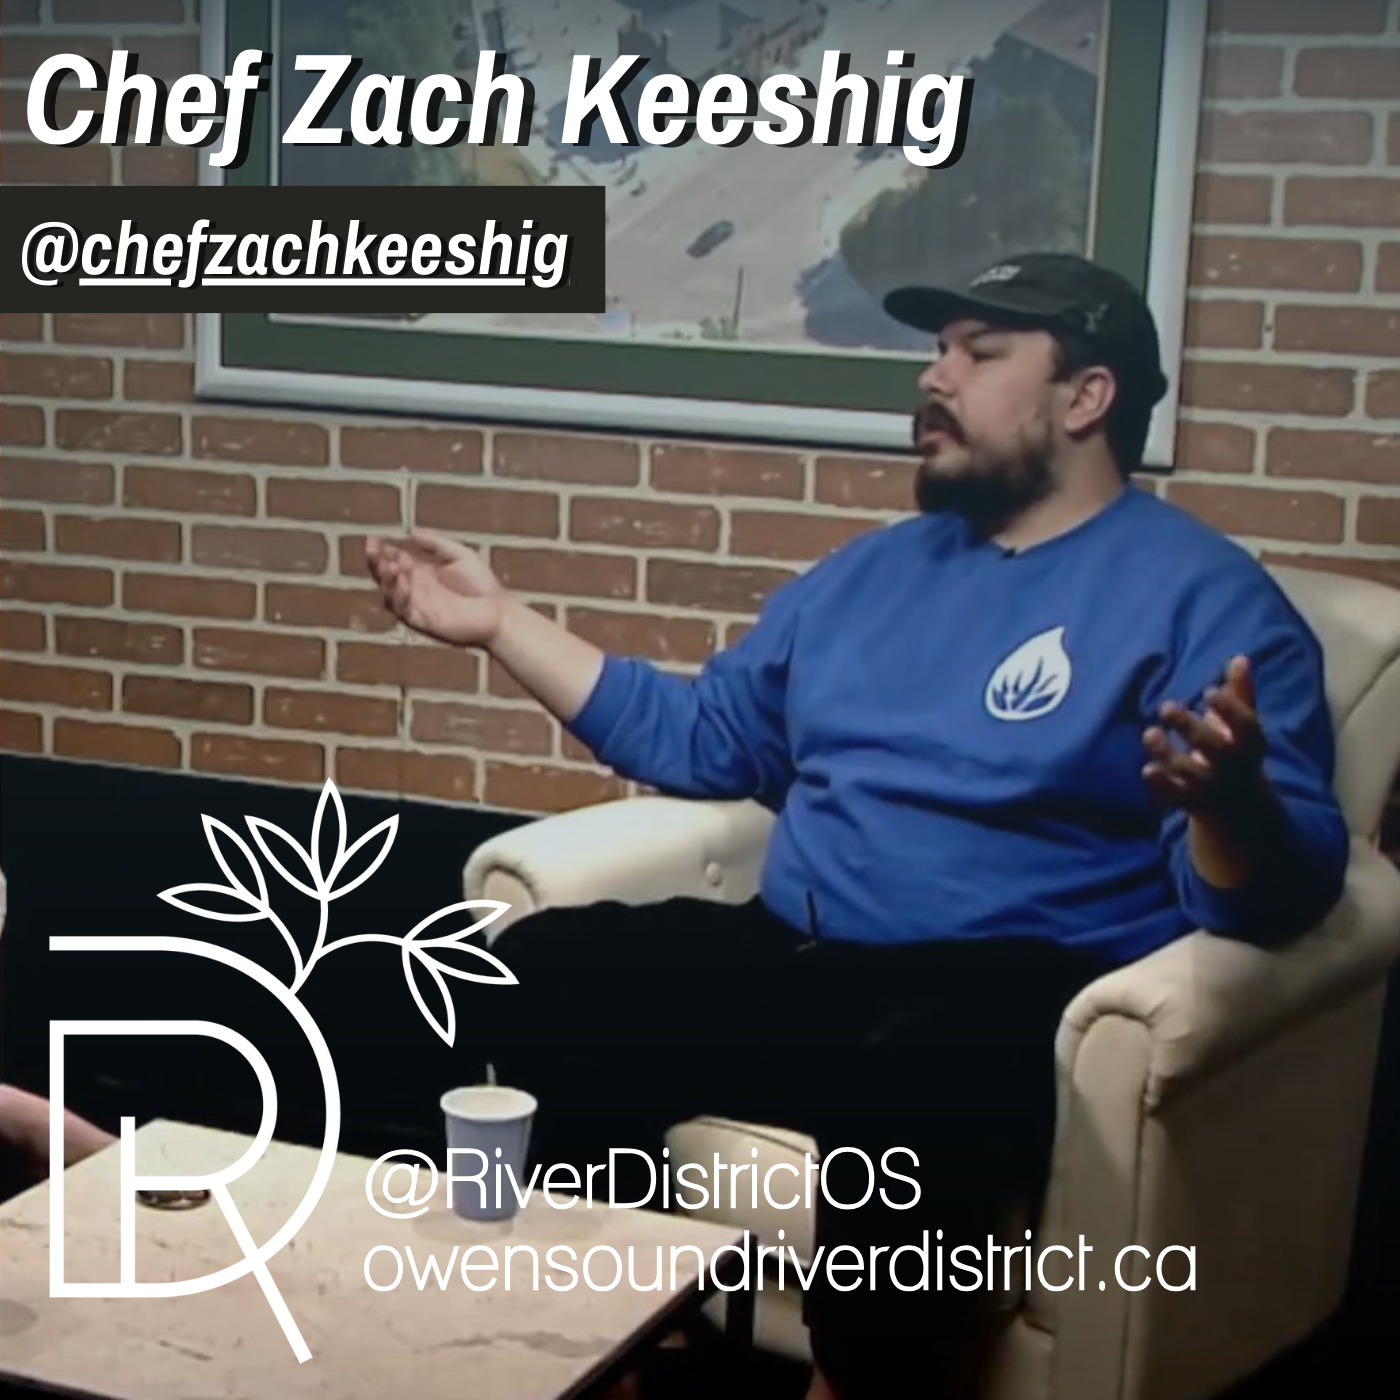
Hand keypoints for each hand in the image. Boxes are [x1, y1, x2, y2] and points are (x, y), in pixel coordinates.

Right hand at [365, 531, 506, 647]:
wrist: (499, 613)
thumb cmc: (482, 586)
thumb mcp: (459, 555)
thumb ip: (436, 544)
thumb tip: (411, 533)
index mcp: (421, 572)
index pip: (393, 560)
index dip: (382, 551)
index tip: (374, 540)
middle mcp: (415, 589)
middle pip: (385, 576)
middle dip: (376, 563)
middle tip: (373, 550)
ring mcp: (417, 606)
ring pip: (389, 594)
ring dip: (385, 579)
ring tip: (388, 565)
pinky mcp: (422, 622)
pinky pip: (403, 610)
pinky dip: (399, 596)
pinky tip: (403, 582)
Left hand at [1142, 655, 1268, 814]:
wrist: (1238, 806)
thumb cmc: (1236, 751)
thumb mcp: (1242, 726)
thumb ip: (1240, 693)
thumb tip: (1239, 657)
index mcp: (1250, 744)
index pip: (1246, 727)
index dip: (1230, 709)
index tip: (1209, 691)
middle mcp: (1233, 767)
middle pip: (1215, 749)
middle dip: (1191, 728)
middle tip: (1166, 706)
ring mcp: (1211, 786)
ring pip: (1189, 773)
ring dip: (1168, 754)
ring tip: (1149, 733)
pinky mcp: (1191, 801)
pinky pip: (1175, 797)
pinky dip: (1161, 786)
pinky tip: (1147, 770)